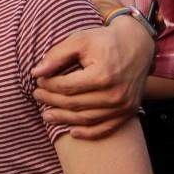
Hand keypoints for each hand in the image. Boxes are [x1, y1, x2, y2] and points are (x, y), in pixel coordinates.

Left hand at [32, 17, 152, 138]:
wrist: (138, 44)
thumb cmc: (105, 40)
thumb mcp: (79, 40)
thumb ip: (56, 56)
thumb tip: (36, 72)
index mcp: (102, 75)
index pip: (66, 86)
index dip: (48, 85)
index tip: (38, 80)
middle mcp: (114, 94)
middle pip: (74, 104)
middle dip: (51, 101)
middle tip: (37, 96)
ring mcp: (123, 105)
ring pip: (86, 119)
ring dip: (64, 119)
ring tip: (47, 116)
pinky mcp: (129, 111)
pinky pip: (106, 128)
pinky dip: (88, 133)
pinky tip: (72, 132)